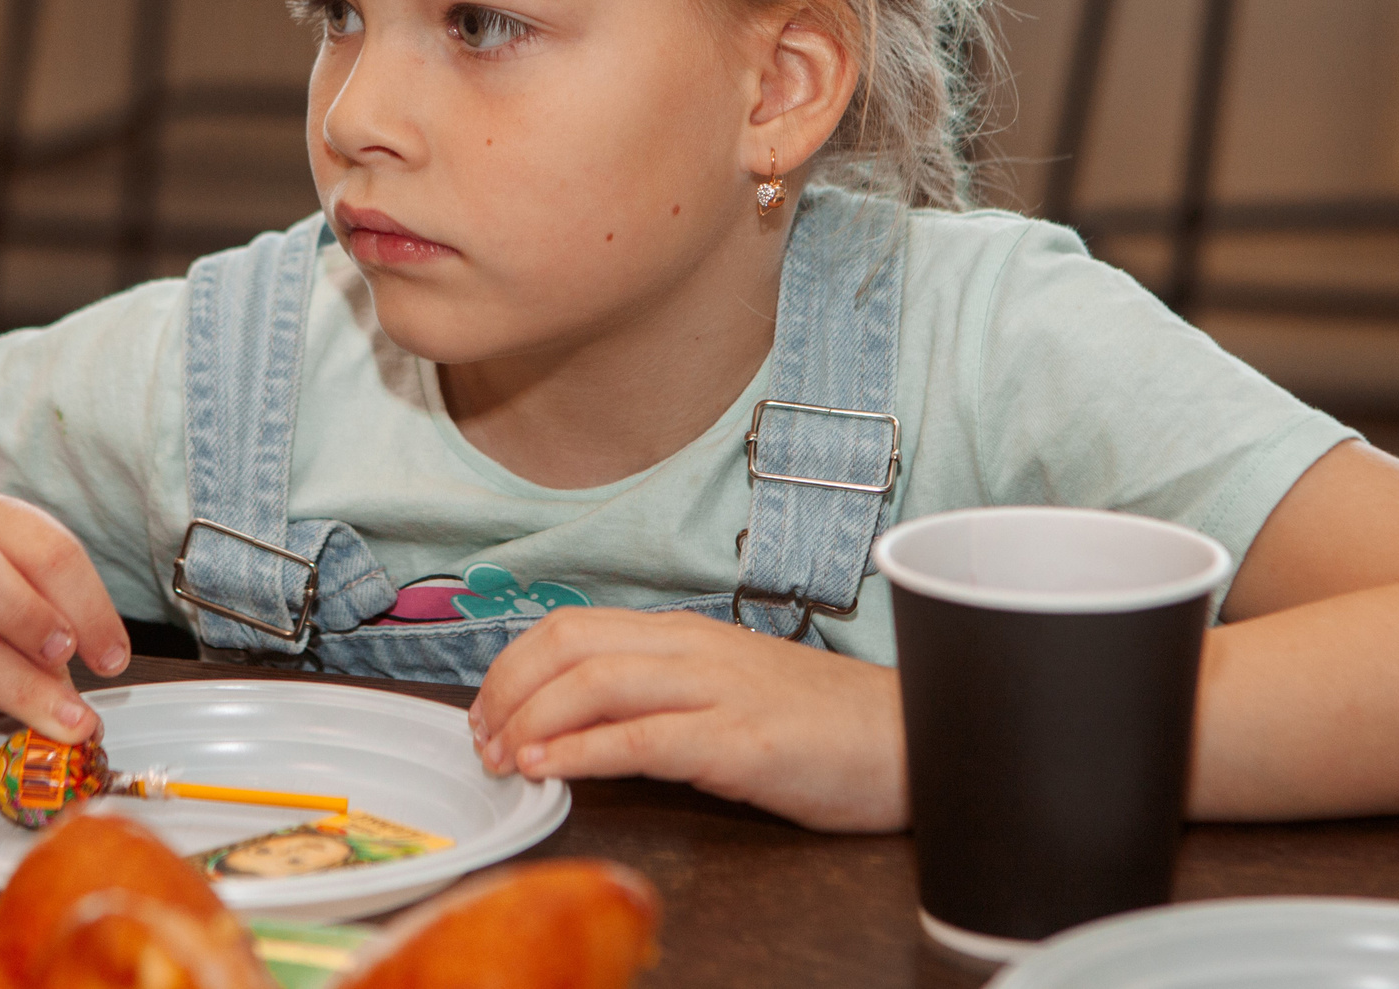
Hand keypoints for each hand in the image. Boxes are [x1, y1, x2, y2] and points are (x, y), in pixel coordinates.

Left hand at [467, 607, 908, 830]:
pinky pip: (645, 737)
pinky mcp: (743, 741)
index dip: (513, 666)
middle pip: (568, 644)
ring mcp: (719, 691)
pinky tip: (552, 770)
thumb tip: (581, 721)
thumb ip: (662, 694)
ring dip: (531, 721)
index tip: (487, 711)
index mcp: (686, 634)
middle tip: (481, 740)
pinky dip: (584, 752)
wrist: (917, 741)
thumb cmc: (825, 727)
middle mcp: (694, 649)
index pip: (573, 628)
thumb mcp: (728, 692)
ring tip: (503, 758)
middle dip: (507, 689)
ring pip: (595, 682)